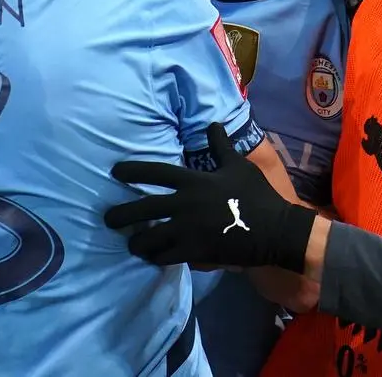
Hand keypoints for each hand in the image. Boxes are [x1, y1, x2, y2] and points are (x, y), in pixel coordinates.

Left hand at [103, 123, 316, 272]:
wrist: (274, 230)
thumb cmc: (256, 195)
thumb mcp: (238, 166)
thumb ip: (220, 146)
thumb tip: (213, 124)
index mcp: (194, 181)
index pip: (156, 172)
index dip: (133, 170)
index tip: (115, 171)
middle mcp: (185, 205)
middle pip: (143, 209)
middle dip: (121, 215)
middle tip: (108, 219)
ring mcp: (188, 231)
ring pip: (150, 238)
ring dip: (137, 242)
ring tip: (132, 243)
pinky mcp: (194, 252)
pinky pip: (166, 256)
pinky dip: (156, 257)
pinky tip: (152, 258)